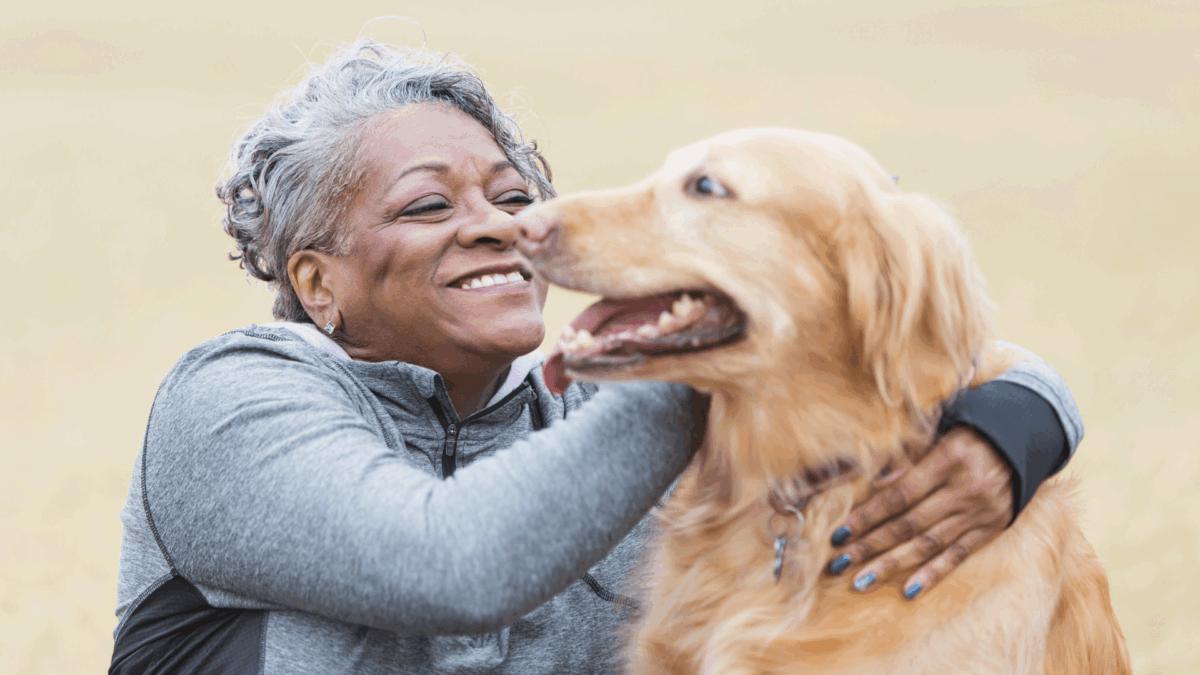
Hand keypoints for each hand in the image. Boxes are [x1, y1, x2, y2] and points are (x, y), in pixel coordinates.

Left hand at [825, 426, 1013, 598]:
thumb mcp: (939, 436)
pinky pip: (958, 555)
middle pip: (909, 523)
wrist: (1021, 443)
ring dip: (892, 564)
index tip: (840, 533)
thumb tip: (874, 485)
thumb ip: (908, 460)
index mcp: (948, 459)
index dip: (867, 515)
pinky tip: (909, 590)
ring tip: (862, 580)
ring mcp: (979, 512)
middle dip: (870, 545)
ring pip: (929, 543)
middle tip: (839, 563)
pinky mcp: (991, 529)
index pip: (899, 495)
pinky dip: (933, 573)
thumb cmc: (968, 437)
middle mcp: (965, 489)